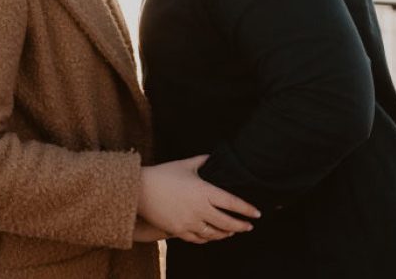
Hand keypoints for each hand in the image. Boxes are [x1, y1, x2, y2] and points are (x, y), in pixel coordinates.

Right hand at [138, 155, 260, 243]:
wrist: (138, 190)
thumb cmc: (161, 174)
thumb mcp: (183, 165)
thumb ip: (201, 161)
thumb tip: (213, 157)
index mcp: (204, 191)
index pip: (232, 203)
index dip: (247, 209)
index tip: (257, 213)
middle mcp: (200, 209)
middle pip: (228, 223)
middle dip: (241, 226)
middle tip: (249, 226)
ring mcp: (189, 222)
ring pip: (215, 234)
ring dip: (226, 234)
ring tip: (231, 231)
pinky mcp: (179, 231)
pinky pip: (199, 239)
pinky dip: (208, 238)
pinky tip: (212, 235)